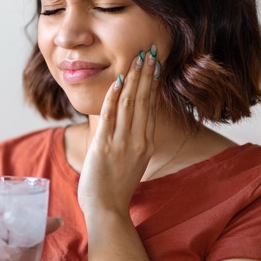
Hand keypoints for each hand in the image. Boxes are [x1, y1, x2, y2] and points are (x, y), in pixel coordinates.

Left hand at [78, 45, 160, 215]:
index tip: (155, 64)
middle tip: (149, 51)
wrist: (107, 209)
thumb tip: (131, 124)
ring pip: (130, 103)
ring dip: (134, 78)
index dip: (153, 83)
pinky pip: (110, 115)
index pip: (150, 106)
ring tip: (137, 58)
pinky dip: (114, 96)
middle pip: (143, 99)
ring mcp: (122, 142)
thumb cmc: (116, 188)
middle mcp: (138, 140)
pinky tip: (117, 80)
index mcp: (146, 143)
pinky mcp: (105, 146)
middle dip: (146, 73)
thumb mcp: (132, 162)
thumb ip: (133, 141)